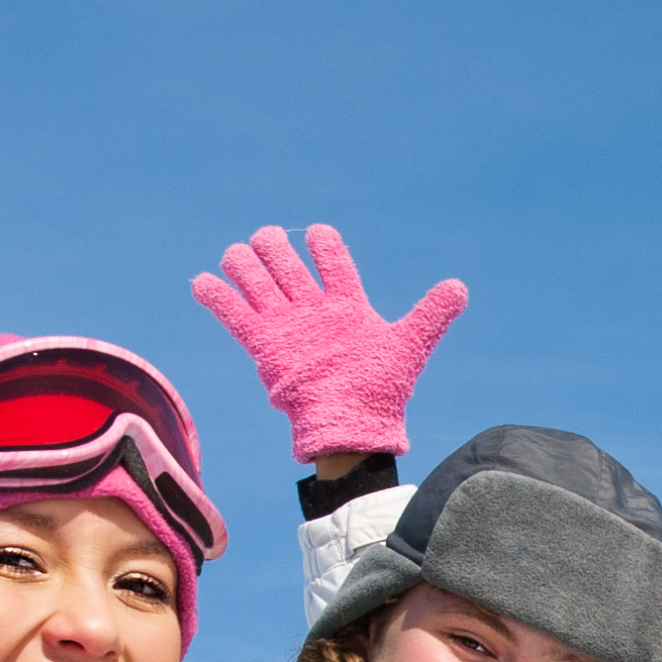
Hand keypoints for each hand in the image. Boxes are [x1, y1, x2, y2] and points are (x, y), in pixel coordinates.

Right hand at [188, 223, 467, 463]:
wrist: (350, 427)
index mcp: (347, 306)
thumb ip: (430, 314)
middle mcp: (314, 312)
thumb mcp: (408, 346)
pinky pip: (237, 318)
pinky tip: (202, 282)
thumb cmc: (380, 391)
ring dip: (246, 266)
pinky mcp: (265, 346)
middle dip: (276, 248)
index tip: (319, 234)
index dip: (325, 246)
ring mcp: (287, 327)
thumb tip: (460, 287)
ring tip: (238, 253)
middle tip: (268, 237)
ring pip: (261, 285)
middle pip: (289, 267)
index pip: (334, 264)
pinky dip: (219, 299)